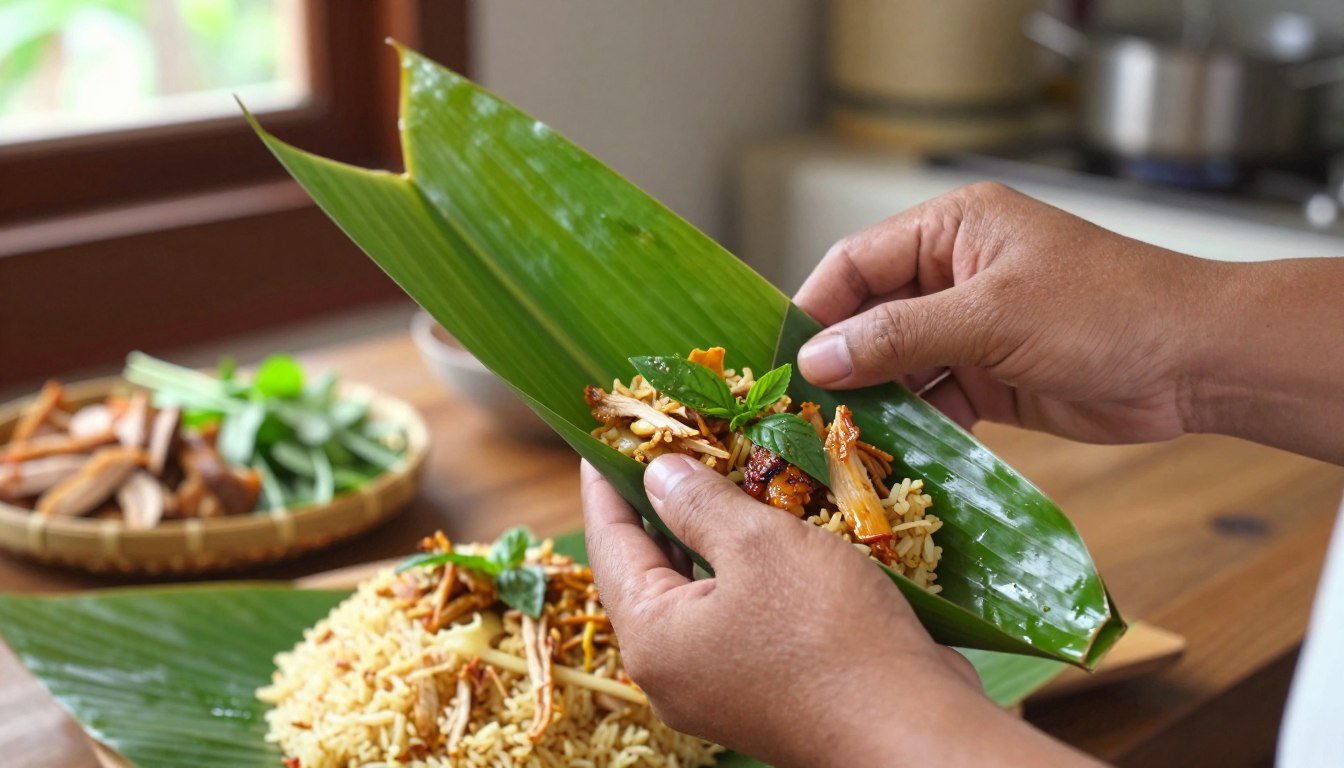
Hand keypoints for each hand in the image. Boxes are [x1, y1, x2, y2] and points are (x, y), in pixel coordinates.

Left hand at [582, 454, 1097, 766]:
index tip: (600, 436)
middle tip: (667, 443)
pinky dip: (741, 569)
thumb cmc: (830, 633)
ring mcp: (717, 684)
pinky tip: (765, 528)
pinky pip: (734, 614)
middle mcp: (672, 670)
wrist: (912, 729)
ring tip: (718, 471)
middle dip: (659, 503)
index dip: (605, 484)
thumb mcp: (759, 545)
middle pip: (648, 570)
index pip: (610, 544)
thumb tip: (658, 474)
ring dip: (706, 533)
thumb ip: (699, 503)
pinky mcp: (762, 688)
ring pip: (695, 591)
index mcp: (653, 637)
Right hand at [793, 182, 1213, 443]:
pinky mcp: (991, 377)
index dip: (816, 307)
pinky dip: (915, 426)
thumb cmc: (1104, 310)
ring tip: (836, 441)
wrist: (1196, 362)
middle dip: (841, 362)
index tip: (781, 357)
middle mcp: (954, 273)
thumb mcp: (991, 316)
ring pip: (899, 364)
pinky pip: (934, 400)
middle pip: (872, 316)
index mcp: (951, 229)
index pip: (857, 262)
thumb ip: (899, 336)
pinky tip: (890, 455)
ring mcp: (973, 328)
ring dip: (875, 401)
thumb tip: (818, 358)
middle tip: (800, 410)